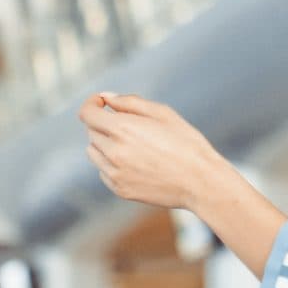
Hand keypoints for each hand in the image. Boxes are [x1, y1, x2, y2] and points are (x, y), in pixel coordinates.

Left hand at [78, 92, 230, 212]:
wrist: (200, 182)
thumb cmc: (186, 143)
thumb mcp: (162, 113)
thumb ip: (130, 102)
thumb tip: (107, 98)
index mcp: (123, 129)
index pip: (87, 114)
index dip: (91, 104)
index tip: (102, 103)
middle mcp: (114, 152)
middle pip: (91, 132)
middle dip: (103, 123)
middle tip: (128, 125)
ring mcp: (115, 173)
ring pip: (94, 152)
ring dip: (104, 144)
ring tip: (131, 144)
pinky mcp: (120, 190)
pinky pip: (104, 172)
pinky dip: (112, 164)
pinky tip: (136, 162)